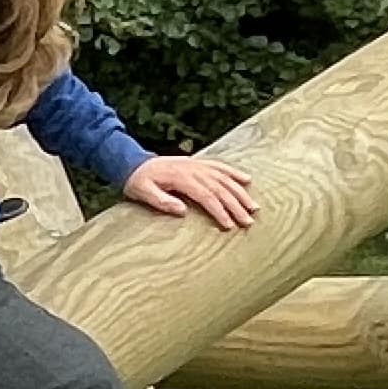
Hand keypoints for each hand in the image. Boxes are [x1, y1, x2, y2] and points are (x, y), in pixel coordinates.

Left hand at [124, 152, 259, 229]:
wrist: (133, 163)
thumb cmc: (138, 181)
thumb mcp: (142, 192)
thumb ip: (161, 201)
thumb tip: (182, 211)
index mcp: (181, 178)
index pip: (206, 196)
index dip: (219, 211)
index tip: (229, 226)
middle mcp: (193, 169)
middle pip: (220, 188)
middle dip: (236, 206)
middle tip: (248, 222)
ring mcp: (197, 165)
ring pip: (224, 178)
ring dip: (240, 192)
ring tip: (254, 207)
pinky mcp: (198, 163)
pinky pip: (220, 166)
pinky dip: (234, 173)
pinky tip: (248, 180)